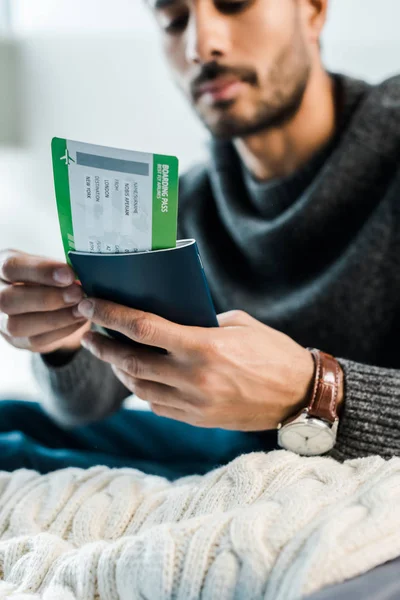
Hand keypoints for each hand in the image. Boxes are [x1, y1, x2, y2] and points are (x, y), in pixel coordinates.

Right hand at [0, 249, 89, 353]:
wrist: (42, 303)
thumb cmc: (46, 278)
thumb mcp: (46, 265)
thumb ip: (57, 268)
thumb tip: (82, 273)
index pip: (11, 267)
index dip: (40, 271)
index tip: (68, 274)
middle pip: (9, 299)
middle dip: (47, 298)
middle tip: (78, 293)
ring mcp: (1, 321)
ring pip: (19, 325)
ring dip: (56, 317)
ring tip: (82, 309)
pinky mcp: (16, 341)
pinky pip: (35, 340)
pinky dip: (61, 330)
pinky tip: (80, 320)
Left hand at [75, 297, 315, 430]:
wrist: (301, 395)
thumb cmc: (274, 352)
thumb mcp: (239, 325)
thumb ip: (202, 323)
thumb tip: (172, 322)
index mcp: (204, 346)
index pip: (143, 328)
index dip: (111, 316)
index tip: (91, 306)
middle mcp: (194, 377)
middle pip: (131, 361)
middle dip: (104, 347)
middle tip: (89, 335)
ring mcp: (194, 403)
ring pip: (139, 388)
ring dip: (120, 371)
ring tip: (111, 356)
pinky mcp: (199, 420)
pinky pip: (158, 406)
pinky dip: (142, 391)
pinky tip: (139, 379)